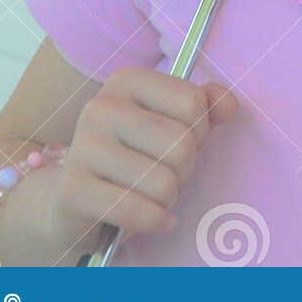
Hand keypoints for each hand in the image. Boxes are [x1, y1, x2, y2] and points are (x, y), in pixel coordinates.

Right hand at [48, 67, 238, 253]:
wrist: (72, 197)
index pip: (193, 102)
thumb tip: (230, 104)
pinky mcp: (73, 190)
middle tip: (167, 175)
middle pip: (181, 144)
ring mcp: (83, 148)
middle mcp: (101, 106)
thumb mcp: (169, 123)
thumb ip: (204, 108)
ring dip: (168, 199)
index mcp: (127, 80)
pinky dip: (155, 221)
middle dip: (185, 170)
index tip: (181, 142)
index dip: (200, 131)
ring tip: (152, 195)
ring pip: (163, 182)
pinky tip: (154, 219)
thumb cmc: (133, 155)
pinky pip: (138, 211)